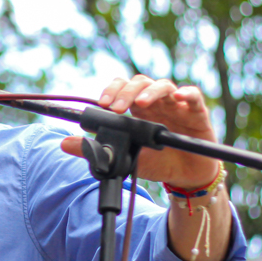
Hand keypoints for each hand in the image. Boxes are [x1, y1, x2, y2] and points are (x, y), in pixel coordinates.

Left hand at [60, 75, 221, 188]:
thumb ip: (96, 149)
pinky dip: (187, 93)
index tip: (101, 104)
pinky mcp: (197, 113)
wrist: (186, 177)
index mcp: (137, 109)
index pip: (122, 89)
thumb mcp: (126, 158)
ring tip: (141, 103)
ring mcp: (176, 105)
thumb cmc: (157, 162)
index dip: (112, 90)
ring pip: (163, 85)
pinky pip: (193, 96)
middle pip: (140, 83)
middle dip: (126, 91)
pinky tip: (180, 96)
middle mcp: (156, 102)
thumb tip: (63, 143)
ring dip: (150, 91)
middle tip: (117, 108)